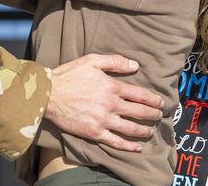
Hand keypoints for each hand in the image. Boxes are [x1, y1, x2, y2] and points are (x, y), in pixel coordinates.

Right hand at [45, 54, 164, 151]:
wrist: (48, 94)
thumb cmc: (69, 75)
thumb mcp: (91, 60)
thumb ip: (114, 61)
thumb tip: (135, 65)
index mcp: (112, 86)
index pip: (140, 94)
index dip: (153, 100)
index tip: (160, 103)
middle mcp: (111, 104)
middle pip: (139, 112)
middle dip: (153, 115)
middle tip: (158, 116)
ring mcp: (103, 120)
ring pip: (131, 128)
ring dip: (144, 130)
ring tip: (150, 131)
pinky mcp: (94, 132)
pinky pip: (116, 142)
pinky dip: (129, 146)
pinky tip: (137, 147)